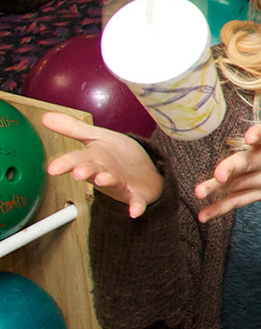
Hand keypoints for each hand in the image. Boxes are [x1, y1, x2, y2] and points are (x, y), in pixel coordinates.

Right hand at [42, 112, 164, 217]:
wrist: (146, 172)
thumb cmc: (119, 157)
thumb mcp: (97, 137)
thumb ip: (73, 128)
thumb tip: (46, 117)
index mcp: (93, 159)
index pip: (76, 159)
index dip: (65, 164)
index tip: (52, 168)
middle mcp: (104, 173)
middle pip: (92, 171)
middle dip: (85, 171)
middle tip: (78, 171)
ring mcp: (120, 184)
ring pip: (111, 183)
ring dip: (107, 181)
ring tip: (102, 179)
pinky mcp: (137, 195)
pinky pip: (136, 201)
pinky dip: (136, 206)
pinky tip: (135, 211)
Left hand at [192, 60, 260, 221]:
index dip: (260, 134)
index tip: (249, 135)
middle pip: (251, 163)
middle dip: (235, 167)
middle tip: (219, 172)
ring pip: (241, 184)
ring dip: (221, 190)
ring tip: (200, 192)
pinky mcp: (260, 192)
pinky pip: (239, 202)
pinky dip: (221, 209)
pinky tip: (203, 215)